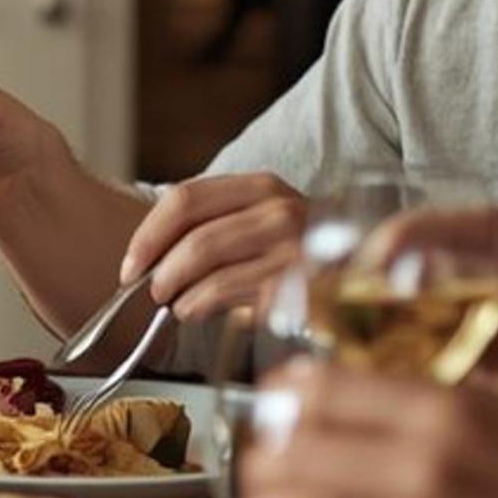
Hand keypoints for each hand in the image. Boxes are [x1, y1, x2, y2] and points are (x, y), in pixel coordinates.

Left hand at [122, 172, 304, 320]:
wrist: (367, 275)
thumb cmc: (297, 252)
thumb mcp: (259, 222)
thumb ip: (213, 225)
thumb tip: (147, 258)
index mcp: (262, 186)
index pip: (186, 198)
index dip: (148, 234)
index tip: (130, 264)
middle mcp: (281, 210)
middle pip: (196, 236)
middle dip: (160, 270)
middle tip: (149, 290)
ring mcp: (294, 248)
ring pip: (209, 267)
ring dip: (178, 292)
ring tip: (174, 304)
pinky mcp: (299, 285)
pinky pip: (231, 295)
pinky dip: (200, 306)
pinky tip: (195, 311)